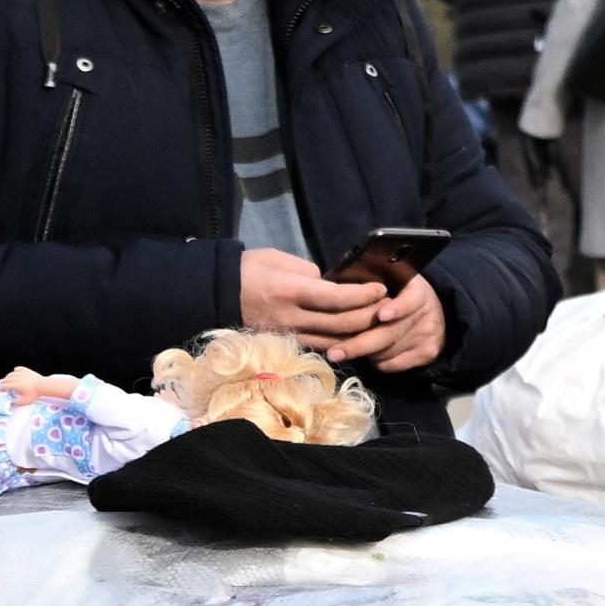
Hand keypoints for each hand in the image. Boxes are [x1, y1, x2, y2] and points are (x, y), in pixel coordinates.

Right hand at [238, 248, 447, 375]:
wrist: (215, 295)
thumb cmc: (246, 270)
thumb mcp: (276, 259)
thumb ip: (307, 271)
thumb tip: (331, 283)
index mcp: (290, 292)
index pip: (336, 299)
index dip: (363, 296)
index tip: (381, 289)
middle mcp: (292, 318)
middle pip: (341, 324)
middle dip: (370, 316)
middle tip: (390, 307)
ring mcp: (290, 334)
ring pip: (335, 341)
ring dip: (362, 334)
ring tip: (381, 323)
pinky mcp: (287, 344)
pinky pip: (322, 347)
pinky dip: (343, 343)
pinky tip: (359, 336)